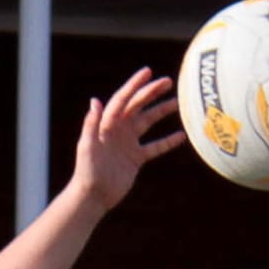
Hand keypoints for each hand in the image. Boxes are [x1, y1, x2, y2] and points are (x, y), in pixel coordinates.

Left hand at [71, 69, 184, 212]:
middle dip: (152, 92)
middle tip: (169, 81)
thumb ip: (91, 124)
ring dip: (162, 111)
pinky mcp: (135, 158)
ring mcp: (128, 143)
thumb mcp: (87, 146)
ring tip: (178, 103)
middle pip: (138, 106)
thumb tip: (95, 101)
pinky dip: (167, 142)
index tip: (148, 72)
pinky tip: (182, 136)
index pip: (122, 99)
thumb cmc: (86, 171)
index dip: (134, 85)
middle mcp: (118, 130)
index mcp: (107, 124)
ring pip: (148, 122)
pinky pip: (155, 147)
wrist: (92, 197)